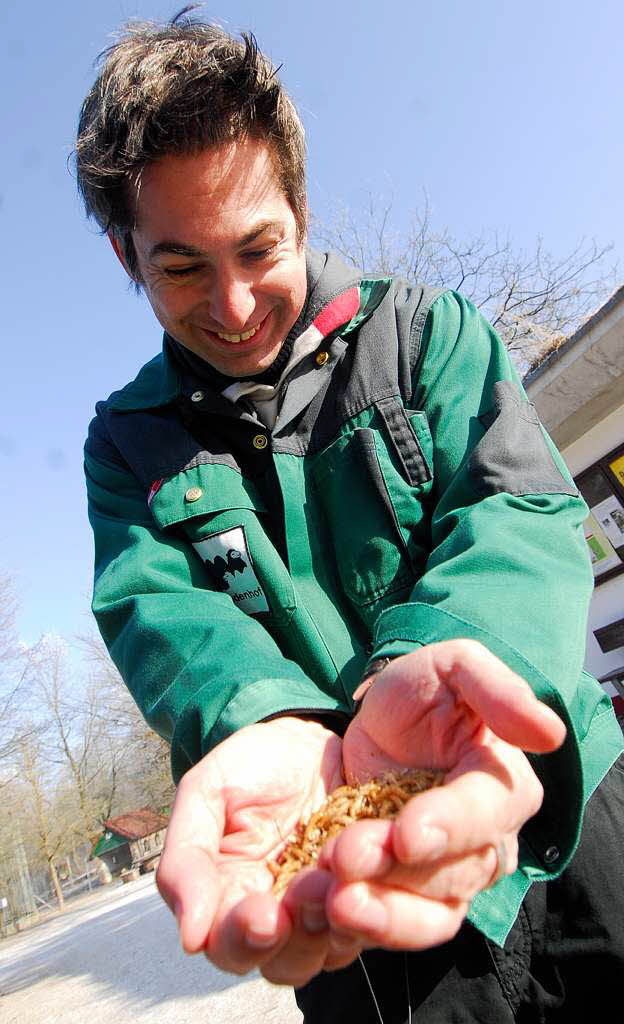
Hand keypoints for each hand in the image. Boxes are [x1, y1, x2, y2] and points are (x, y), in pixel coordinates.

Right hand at [156, 717, 362, 985]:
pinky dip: (374, 907)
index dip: (243, 938)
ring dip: (336, 924)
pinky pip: (375, 921)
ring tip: (339, 880)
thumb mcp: (206, 794)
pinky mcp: (368, 893)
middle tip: (308, 891)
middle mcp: (279, 918)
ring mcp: (326, 909)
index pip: (229, 946)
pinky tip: (371, 878)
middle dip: (296, 936)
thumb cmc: (250, 765)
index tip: (261, 914)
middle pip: (284, 963)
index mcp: (229, 901)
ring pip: (331, 951)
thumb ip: (186, 860)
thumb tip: (189, 935)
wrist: (308, 739)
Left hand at [321, 639, 565, 950]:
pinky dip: (364, 926)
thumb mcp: (453, 668)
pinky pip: (397, 928)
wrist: (376, 722)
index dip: (450, 825)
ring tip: (329, 899)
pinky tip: (322, 911)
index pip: (486, 813)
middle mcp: (488, 841)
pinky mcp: (411, 898)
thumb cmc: (422, 692)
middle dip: (397, 869)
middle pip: (454, 873)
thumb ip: (497, 689)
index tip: (406, 832)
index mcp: (503, 784)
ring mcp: (451, 877)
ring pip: (430, 913)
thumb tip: (551, 732)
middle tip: (341, 856)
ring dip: (381, 912)